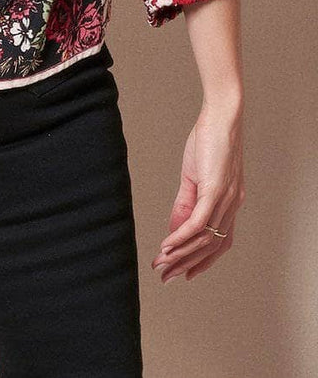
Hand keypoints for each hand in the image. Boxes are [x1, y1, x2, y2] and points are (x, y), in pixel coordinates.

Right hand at [151, 102, 244, 282]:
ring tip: (161, 264)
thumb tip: (175, 227)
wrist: (222, 116)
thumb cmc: (210, 140)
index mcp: (230, 204)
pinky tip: (167, 244)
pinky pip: (198, 221)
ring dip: (181, 254)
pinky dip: (182, 236)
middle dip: (185, 264)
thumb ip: (185, 202)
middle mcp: (232, 207)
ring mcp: (226, 200)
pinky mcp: (216, 190)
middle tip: (164, 276)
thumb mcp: (194, 175)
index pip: (218, 244)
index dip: (201, 262)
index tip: (182, 273)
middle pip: (210, 247)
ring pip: (204, 239)